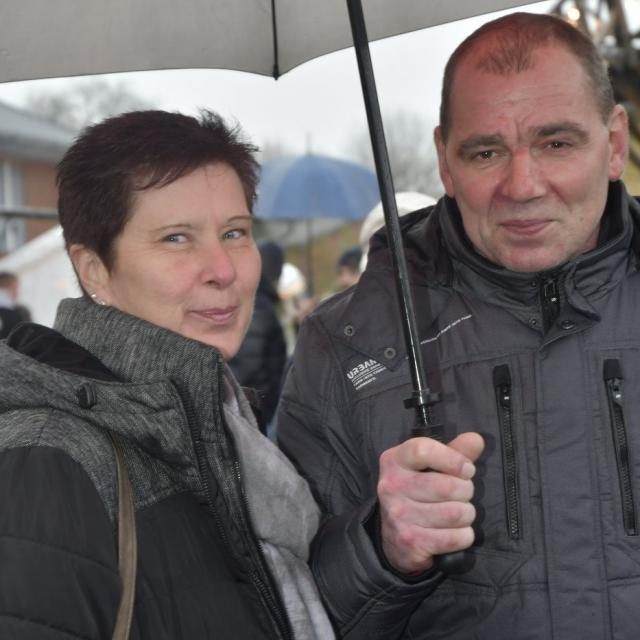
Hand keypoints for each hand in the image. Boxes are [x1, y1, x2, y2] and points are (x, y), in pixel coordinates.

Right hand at [377, 432, 484, 573]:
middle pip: (447, 486)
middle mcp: (392, 486)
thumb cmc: (418, 492)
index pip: (423, 450)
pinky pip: (454, 538)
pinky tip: (456, 532)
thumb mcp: (429, 466)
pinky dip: (464, 536)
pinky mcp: (411, 541)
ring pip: (455, 513)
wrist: (394, 538)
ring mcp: (399, 515)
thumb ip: (454, 451)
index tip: (466, 469)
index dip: (453, 459)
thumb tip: (476, 439)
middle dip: (466, 491)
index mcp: (394, 460)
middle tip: (463, 494)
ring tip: (460, 512)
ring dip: (467, 514)